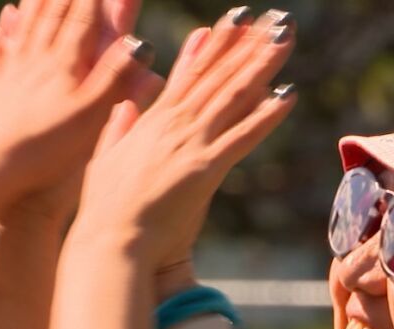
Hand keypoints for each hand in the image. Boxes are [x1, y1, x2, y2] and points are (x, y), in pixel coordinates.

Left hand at [0, 0, 147, 226]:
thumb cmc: (47, 148)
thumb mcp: (92, 117)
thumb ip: (115, 79)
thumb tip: (140, 47)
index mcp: (65, 67)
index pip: (81, 22)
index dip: (92, 0)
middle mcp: (36, 62)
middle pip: (52, 18)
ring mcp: (8, 73)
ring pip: (24, 30)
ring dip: (34, 6)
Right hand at [69, 8, 296, 263]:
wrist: (110, 241)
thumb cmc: (106, 210)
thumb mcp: (107, 156)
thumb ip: (119, 126)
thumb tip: (127, 103)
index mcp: (152, 121)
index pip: (191, 74)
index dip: (214, 44)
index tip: (235, 20)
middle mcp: (173, 125)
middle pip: (217, 75)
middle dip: (247, 43)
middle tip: (274, 19)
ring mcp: (190, 144)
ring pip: (232, 95)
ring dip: (261, 64)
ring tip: (284, 37)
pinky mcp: (205, 169)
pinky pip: (242, 136)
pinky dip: (266, 115)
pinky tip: (288, 95)